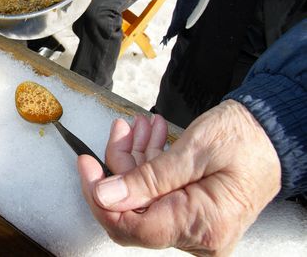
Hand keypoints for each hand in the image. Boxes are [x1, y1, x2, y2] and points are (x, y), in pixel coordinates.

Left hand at [78, 100, 280, 255]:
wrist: (275, 131)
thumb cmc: (246, 138)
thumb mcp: (192, 152)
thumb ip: (146, 178)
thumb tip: (106, 196)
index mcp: (201, 225)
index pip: (131, 228)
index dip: (100, 197)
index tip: (86, 167)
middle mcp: (198, 235)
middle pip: (134, 210)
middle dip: (121, 167)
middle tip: (120, 130)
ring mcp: (196, 225)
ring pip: (144, 197)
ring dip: (137, 159)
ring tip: (140, 126)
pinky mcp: (193, 211)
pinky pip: (159, 192)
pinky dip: (150, 164)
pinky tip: (150, 137)